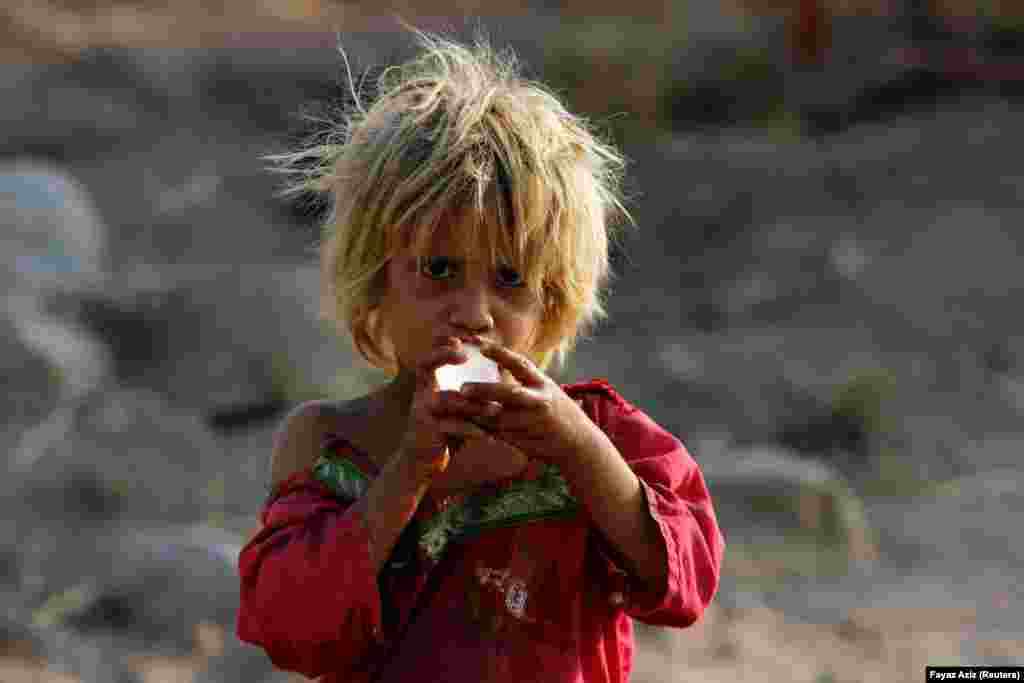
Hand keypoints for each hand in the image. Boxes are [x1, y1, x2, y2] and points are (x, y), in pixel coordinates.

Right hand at [397, 339, 500, 479]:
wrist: (422, 459)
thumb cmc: (444, 427)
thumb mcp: (455, 404)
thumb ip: (470, 388)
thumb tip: (499, 367)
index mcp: (428, 383)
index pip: (432, 354)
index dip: (443, 344)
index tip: (462, 338)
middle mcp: (421, 392)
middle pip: (424, 364)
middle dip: (443, 356)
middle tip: (464, 355)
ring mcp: (421, 411)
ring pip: (447, 401)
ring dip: (473, 405)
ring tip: (495, 408)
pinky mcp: (426, 430)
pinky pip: (450, 427)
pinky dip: (470, 431)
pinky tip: (487, 436)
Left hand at [457, 341, 593, 464]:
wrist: (578, 443)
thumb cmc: (556, 411)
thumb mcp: (546, 389)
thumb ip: (524, 380)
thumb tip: (494, 362)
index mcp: (542, 384)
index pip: (520, 364)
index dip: (499, 353)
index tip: (479, 345)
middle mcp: (539, 401)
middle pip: (510, 393)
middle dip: (485, 390)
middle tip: (462, 388)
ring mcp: (533, 423)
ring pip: (499, 419)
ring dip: (476, 414)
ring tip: (455, 408)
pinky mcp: (525, 441)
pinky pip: (497, 435)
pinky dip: (480, 429)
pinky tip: (463, 424)